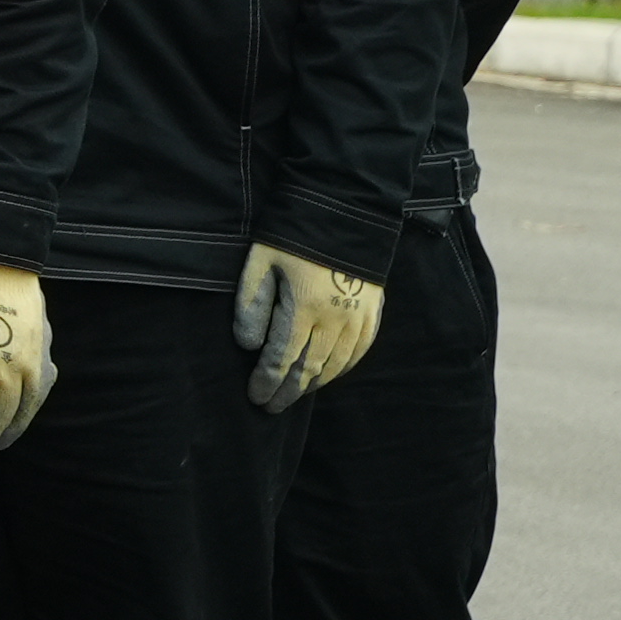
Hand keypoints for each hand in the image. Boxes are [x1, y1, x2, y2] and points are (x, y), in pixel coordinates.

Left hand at [235, 244, 386, 410]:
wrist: (343, 213)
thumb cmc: (291, 237)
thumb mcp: (259, 263)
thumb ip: (251, 305)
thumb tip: (248, 346)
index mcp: (303, 308)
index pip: (282, 359)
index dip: (267, 382)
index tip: (255, 397)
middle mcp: (335, 320)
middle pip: (309, 369)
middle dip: (288, 392)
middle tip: (270, 407)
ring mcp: (358, 318)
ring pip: (336, 365)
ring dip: (313, 385)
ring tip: (294, 395)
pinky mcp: (372, 312)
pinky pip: (359, 352)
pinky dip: (341, 369)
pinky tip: (328, 376)